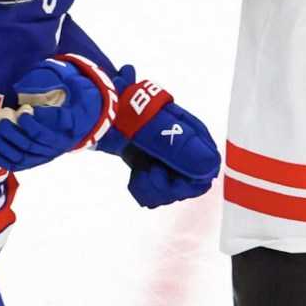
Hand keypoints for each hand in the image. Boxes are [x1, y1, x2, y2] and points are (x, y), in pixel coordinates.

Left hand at [0, 56, 114, 171]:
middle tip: (2, 119)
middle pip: (33, 144)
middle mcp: (58, 145)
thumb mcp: (75, 90)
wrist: (77, 125)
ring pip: (24, 156)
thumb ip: (62, 82)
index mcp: (70, 127)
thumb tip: (46, 70)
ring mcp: (46, 155)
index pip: (52, 127)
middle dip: (14, 132)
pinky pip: (18, 165)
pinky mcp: (35, 161)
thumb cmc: (70, 103)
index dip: (36, 122)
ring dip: (6, 145)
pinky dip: (3, 159)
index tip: (24, 110)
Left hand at [111, 65, 220, 207]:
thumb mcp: (151, 129)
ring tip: (139, 176)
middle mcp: (182, 147)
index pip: (208, 166)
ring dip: (154, 189)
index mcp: (191, 132)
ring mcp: (165, 158)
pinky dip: (144, 190)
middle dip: (170, 187)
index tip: (174, 179)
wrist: (96, 112)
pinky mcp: (149, 167)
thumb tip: (209, 165)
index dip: (193, 180)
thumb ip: (180, 146)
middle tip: (150, 175)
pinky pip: (155, 192)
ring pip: (172, 191)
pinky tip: (135, 179)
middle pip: (190, 184)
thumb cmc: (125, 115)